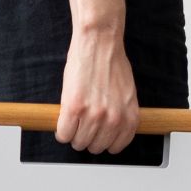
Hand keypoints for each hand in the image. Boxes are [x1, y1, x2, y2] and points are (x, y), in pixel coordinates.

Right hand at [55, 23, 138, 154]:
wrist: (99, 43)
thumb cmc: (111, 63)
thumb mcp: (127, 95)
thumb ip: (122, 115)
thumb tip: (112, 131)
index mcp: (129, 118)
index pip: (116, 147)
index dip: (103, 140)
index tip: (97, 134)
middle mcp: (113, 120)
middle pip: (95, 147)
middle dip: (87, 137)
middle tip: (83, 124)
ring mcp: (94, 115)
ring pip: (78, 143)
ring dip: (73, 134)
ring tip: (74, 120)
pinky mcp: (74, 108)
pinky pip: (64, 134)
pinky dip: (61, 130)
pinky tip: (65, 118)